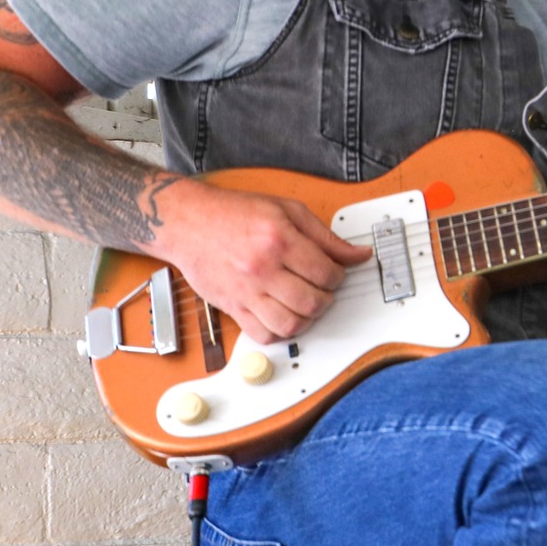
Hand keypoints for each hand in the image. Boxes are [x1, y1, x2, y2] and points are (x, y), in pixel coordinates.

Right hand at [155, 182, 372, 344]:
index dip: (338, 276)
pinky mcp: (231, 306)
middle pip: (311, 302)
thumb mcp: (287, 210)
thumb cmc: (235, 213)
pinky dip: (279, 332)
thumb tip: (358, 254)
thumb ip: (325, 236)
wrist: (189, 222)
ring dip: (306, 319)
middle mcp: (262, 268)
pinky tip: (283, 316)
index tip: (334, 273)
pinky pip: (261, 335)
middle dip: (327, 299)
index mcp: (279, 240)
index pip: (326, 273)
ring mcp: (245, 291)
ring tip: (306, 304)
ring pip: (289, 325)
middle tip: (323, 290)